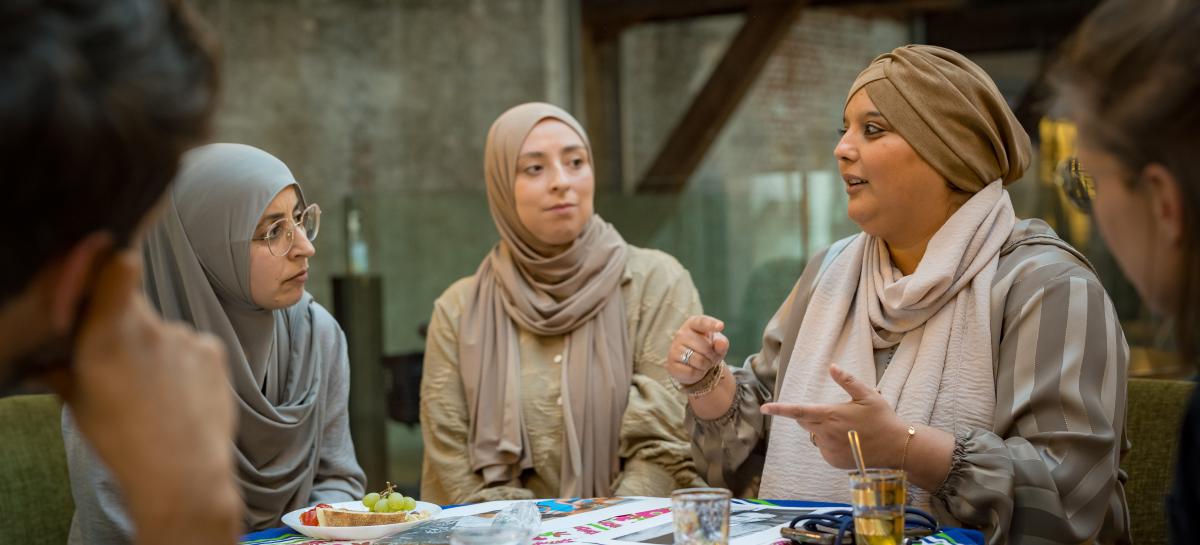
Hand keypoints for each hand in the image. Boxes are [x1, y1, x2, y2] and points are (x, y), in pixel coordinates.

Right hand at [48, 251, 240, 544]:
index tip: (108, 263)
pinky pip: (192, 345)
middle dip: (122, 326)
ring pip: (163, 332)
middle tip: (122, 363)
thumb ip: (61, 369)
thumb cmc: (123, 441)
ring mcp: (186, 337)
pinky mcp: (214, 349)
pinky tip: (180, 394)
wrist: (183, 473)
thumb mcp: (79, 404)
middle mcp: (150, 328)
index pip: (118, 268)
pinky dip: (184, 363)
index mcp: (107, 336)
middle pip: (133, 307)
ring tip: (155, 392)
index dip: (112, 262)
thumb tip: (42, 358)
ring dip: (156, 351)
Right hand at [666, 315, 728, 384]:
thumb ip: (722, 343)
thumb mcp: (718, 344)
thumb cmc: (708, 349)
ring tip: (703, 362)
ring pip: (699, 361)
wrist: (694, 365)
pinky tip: (694, 369)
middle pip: (705, 347)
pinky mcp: (671, 364)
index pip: (702, 322)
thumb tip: (721, 344)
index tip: (721, 326)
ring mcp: (674, 348)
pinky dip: (698, 373)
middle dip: (712, 355)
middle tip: (710, 356)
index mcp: (693, 324)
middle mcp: (681, 333)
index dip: (711, 325)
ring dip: (706, 365)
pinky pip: (692, 372)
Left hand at [761, 364, 905, 468]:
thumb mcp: (868, 395)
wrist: (896, 448)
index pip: (799, 411)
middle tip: (834, 413)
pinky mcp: (833, 461)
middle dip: (810, 415)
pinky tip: (849, 441)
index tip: (764, 408)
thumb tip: (832, 366)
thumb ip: (847, 381)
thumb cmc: (882, 418)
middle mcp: (826, 433)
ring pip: (814, 436)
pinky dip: (830, 443)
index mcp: (831, 415)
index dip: (780, 410)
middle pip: (804, 422)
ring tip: (848, 429)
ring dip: (822, 430)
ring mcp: (829, 449)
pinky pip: (823, 449)